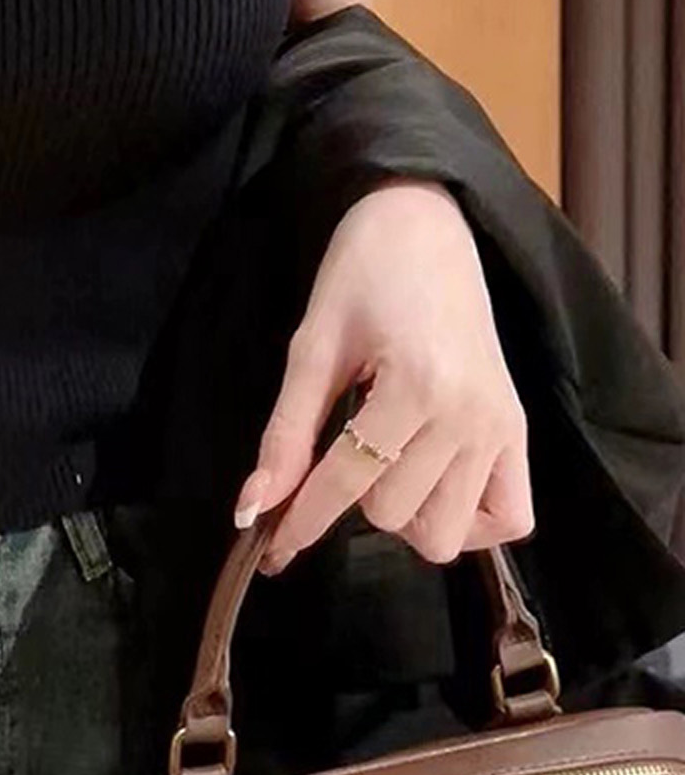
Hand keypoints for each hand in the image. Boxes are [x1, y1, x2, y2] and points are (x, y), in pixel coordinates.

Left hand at [234, 178, 534, 573]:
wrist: (423, 227)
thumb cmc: (360, 274)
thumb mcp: (311, 347)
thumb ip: (285, 433)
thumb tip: (253, 507)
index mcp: (416, 387)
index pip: (347, 483)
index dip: (300, 520)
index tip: (266, 548)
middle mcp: (470, 417)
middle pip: (394, 515)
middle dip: (351, 496)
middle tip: (339, 445)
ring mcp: (502, 428)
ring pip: (445, 531)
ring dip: (403, 511)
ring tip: (383, 458)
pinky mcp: (521, 431)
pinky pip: (508, 518)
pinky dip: (467, 521)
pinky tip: (430, 485)